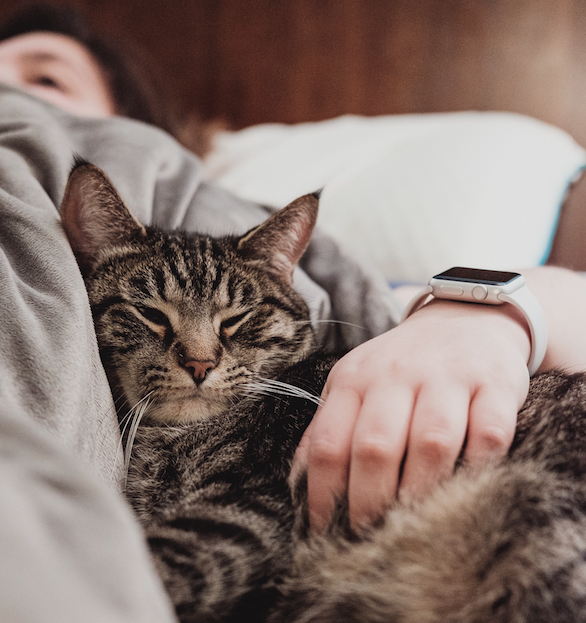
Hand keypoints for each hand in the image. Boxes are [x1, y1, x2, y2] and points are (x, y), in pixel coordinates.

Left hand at [290, 298, 530, 531]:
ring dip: (421, 492)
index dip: (322, 495)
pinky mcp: (494, 384)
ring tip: (415, 525)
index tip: (325, 531)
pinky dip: (479, 467)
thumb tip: (300, 484)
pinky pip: (488, 433)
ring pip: (431, 442)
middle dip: (369, 502)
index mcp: (354, 379)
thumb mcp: (355, 383)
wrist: (464, 317)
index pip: (328, 443)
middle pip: (375, 446)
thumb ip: (330, 427)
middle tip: (371, 537)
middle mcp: (396, 375)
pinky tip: (469, 488)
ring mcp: (448, 377)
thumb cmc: (402, 365)